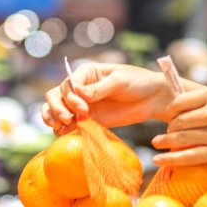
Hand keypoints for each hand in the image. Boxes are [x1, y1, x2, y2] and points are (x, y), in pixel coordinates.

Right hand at [41, 63, 172, 134]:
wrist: (153, 98)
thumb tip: (78, 92)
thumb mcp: (119, 81)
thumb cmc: (138, 82)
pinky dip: (62, 128)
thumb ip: (99, 89)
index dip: (71, 97)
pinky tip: (64, 132)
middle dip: (57, 107)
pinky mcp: (88, 119)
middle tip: (68, 119)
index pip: (68, 84)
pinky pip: (69, 124)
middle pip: (56, 95)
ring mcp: (83, 104)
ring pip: (57, 109)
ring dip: (53, 117)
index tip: (84, 109)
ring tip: (60, 127)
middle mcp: (80, 88)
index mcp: (87, 73)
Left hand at [152, 86, 206, 168]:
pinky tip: (159, 160)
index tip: (169, 116)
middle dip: (169, 128)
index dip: (171, 111)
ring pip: (182, 138)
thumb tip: (194, 106)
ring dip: (167, 143)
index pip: (180, 101)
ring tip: (157, 145)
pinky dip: (172, 159)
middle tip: (165, 134)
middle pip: (178, 121)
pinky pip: (191, 156)